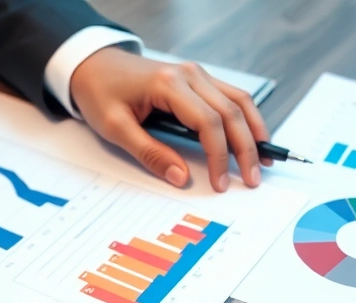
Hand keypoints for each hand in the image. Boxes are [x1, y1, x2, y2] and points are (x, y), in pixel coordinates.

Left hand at [70, 47, 271, 191]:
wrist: (93, 66)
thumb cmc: (100, 94)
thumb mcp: (115, 128)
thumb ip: (149, 153)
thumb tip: (180, 177)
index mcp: (169, 85)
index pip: (208, 123)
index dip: (219, 156)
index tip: (220, 182)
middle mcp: (189, 74)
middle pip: (231, 112)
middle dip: (246, 148)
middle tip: (252, 179)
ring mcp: (196, 73)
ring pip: (239, 101)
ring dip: (254, 131)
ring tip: (262, 160)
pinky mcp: (197, 78)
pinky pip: (230, 97)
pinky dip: (245, 118)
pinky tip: (251, 138)